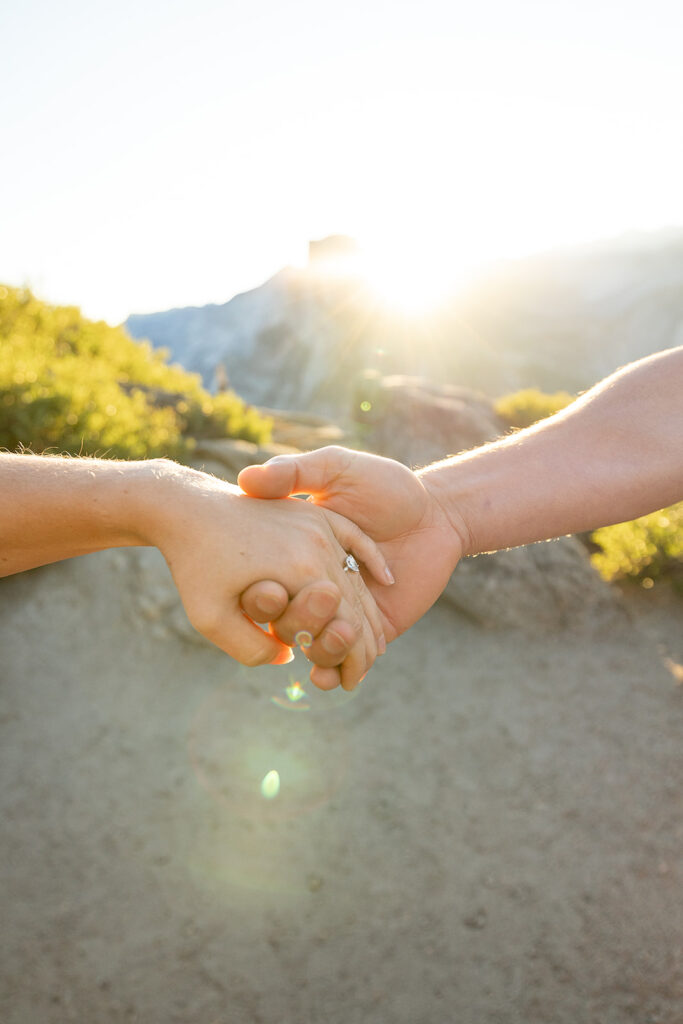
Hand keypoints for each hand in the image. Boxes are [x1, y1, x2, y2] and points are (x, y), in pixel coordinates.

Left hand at [148, 462, 390, 688]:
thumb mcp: (209, 618)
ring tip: (373, 640)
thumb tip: (288, 660)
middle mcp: (317, 547)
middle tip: (363, 671)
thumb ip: (250, 648)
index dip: (352, 661)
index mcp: (299, 573)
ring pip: (357, 575)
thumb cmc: (193, 564)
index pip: (345, 626)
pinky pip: (354, 538)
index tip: (350, 684)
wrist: (186, 506)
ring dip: (369, 609)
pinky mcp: (313, 513)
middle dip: (366, 642)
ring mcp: (318, 526)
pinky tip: (386, 579)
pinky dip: (372, 560)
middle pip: (357, 602)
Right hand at [238, 447, 463, 685]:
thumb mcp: (333, 467)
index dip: (258, 597)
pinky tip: (336, 675)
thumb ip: (292, 472)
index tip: (265, 592)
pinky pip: (344, 662)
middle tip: (315, 610)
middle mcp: (311, 587)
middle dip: (295, 625)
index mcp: (294, 556)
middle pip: (287, 622)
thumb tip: (246, 478)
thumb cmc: (384, 484)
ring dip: (320, 651)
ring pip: (315, 646)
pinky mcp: (370, 631)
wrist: (437, 512)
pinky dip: (335, 673)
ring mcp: (341, 612)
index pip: (264, 587)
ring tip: (342, 634)